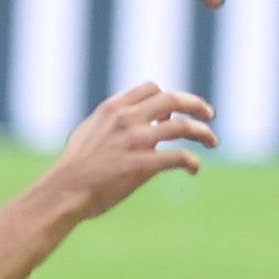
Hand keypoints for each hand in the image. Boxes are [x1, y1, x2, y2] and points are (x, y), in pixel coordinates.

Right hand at [47, 81, 217, 215]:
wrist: (65, 190)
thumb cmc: (75, 166)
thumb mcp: (89, 130)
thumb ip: (112, 120)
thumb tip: (128, 115)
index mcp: (114, 108)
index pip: (152, 88)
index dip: (168, 97)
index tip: (175, 110)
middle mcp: (128, 119)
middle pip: (173, 100)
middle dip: (196, 104)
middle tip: (209, 114)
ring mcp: (137, 141)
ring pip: (183, 127)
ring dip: (203, 133)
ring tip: (213, 141)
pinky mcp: (143, 165)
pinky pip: (179, 157)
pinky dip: (192, 161)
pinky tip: (194, 169)